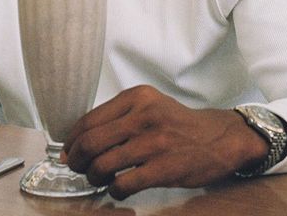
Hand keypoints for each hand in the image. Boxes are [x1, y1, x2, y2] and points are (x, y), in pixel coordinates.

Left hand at [63, 85, 268, 199]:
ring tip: (97, 179)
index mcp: (136, 97)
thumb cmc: (177, 123)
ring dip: (93, 176)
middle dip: (77, 160)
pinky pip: (123, 184)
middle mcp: (143, 116)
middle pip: (92, 142)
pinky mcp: (164, 168)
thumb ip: (118, 117)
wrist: (219, 138)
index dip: (72, 140)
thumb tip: (80, 139)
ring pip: (103, 164)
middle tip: (76, 168)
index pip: (90, 119)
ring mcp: (153, 142)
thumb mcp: (148, 105)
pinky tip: (117, 189)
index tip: (67, 151)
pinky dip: (113, 190)